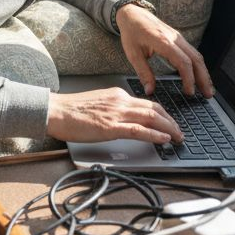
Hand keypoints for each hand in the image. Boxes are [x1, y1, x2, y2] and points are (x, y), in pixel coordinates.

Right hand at [47, 88, 182, 144]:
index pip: (146, 103)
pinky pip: (138, 130)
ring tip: (177, 137)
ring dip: (168, 128)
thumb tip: (123, 121)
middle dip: (170, 121)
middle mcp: (120, 101)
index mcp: (117, 95)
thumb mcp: (96, 105)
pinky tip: (163, 139)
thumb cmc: (70, 111)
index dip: (162, 114)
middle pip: (154, 109)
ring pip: (151, 118)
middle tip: (179, 131)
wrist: (54, 111)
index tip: (169, 122)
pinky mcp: (110, 127)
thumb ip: (112, 110)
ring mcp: (116, 113)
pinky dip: (154, 134)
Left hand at [116, 4, 213, 97]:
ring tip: (207, 89)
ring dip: (204, 72)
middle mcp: (175, 39)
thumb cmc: (131, 32)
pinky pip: (192, 52)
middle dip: (204, 78)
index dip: (189, 78)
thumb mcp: (133, 54)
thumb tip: (150, 91)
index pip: (183, 62)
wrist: (132, 13)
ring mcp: (178, 38)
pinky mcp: (178, 39)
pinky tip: (199, 76)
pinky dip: (198, 66)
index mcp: (163, 42)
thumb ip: (143, 73)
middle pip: (196, 59)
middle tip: (207, 95)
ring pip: (197, 55)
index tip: (190, 92)